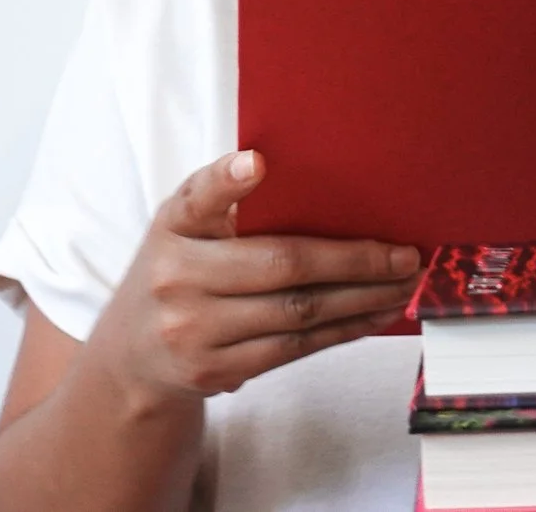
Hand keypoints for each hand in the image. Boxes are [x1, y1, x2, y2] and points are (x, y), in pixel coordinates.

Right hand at [82, 150, 422, 406]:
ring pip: (297, 314)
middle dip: (353, 261)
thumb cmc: (176, 271)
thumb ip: (223, 200)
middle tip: (404, 254)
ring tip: (404, 284)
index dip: (227, 180)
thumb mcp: (182, 227)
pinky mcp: (217, 371)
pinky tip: (374, 314)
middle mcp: (178, 278)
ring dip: (362, 299)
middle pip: (280, 267)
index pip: (198, 197)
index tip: (257, 164)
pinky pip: (294, 350)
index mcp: (173, 227)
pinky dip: (342, 330)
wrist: (131, 356)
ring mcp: (196, 332)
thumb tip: (290, 174)